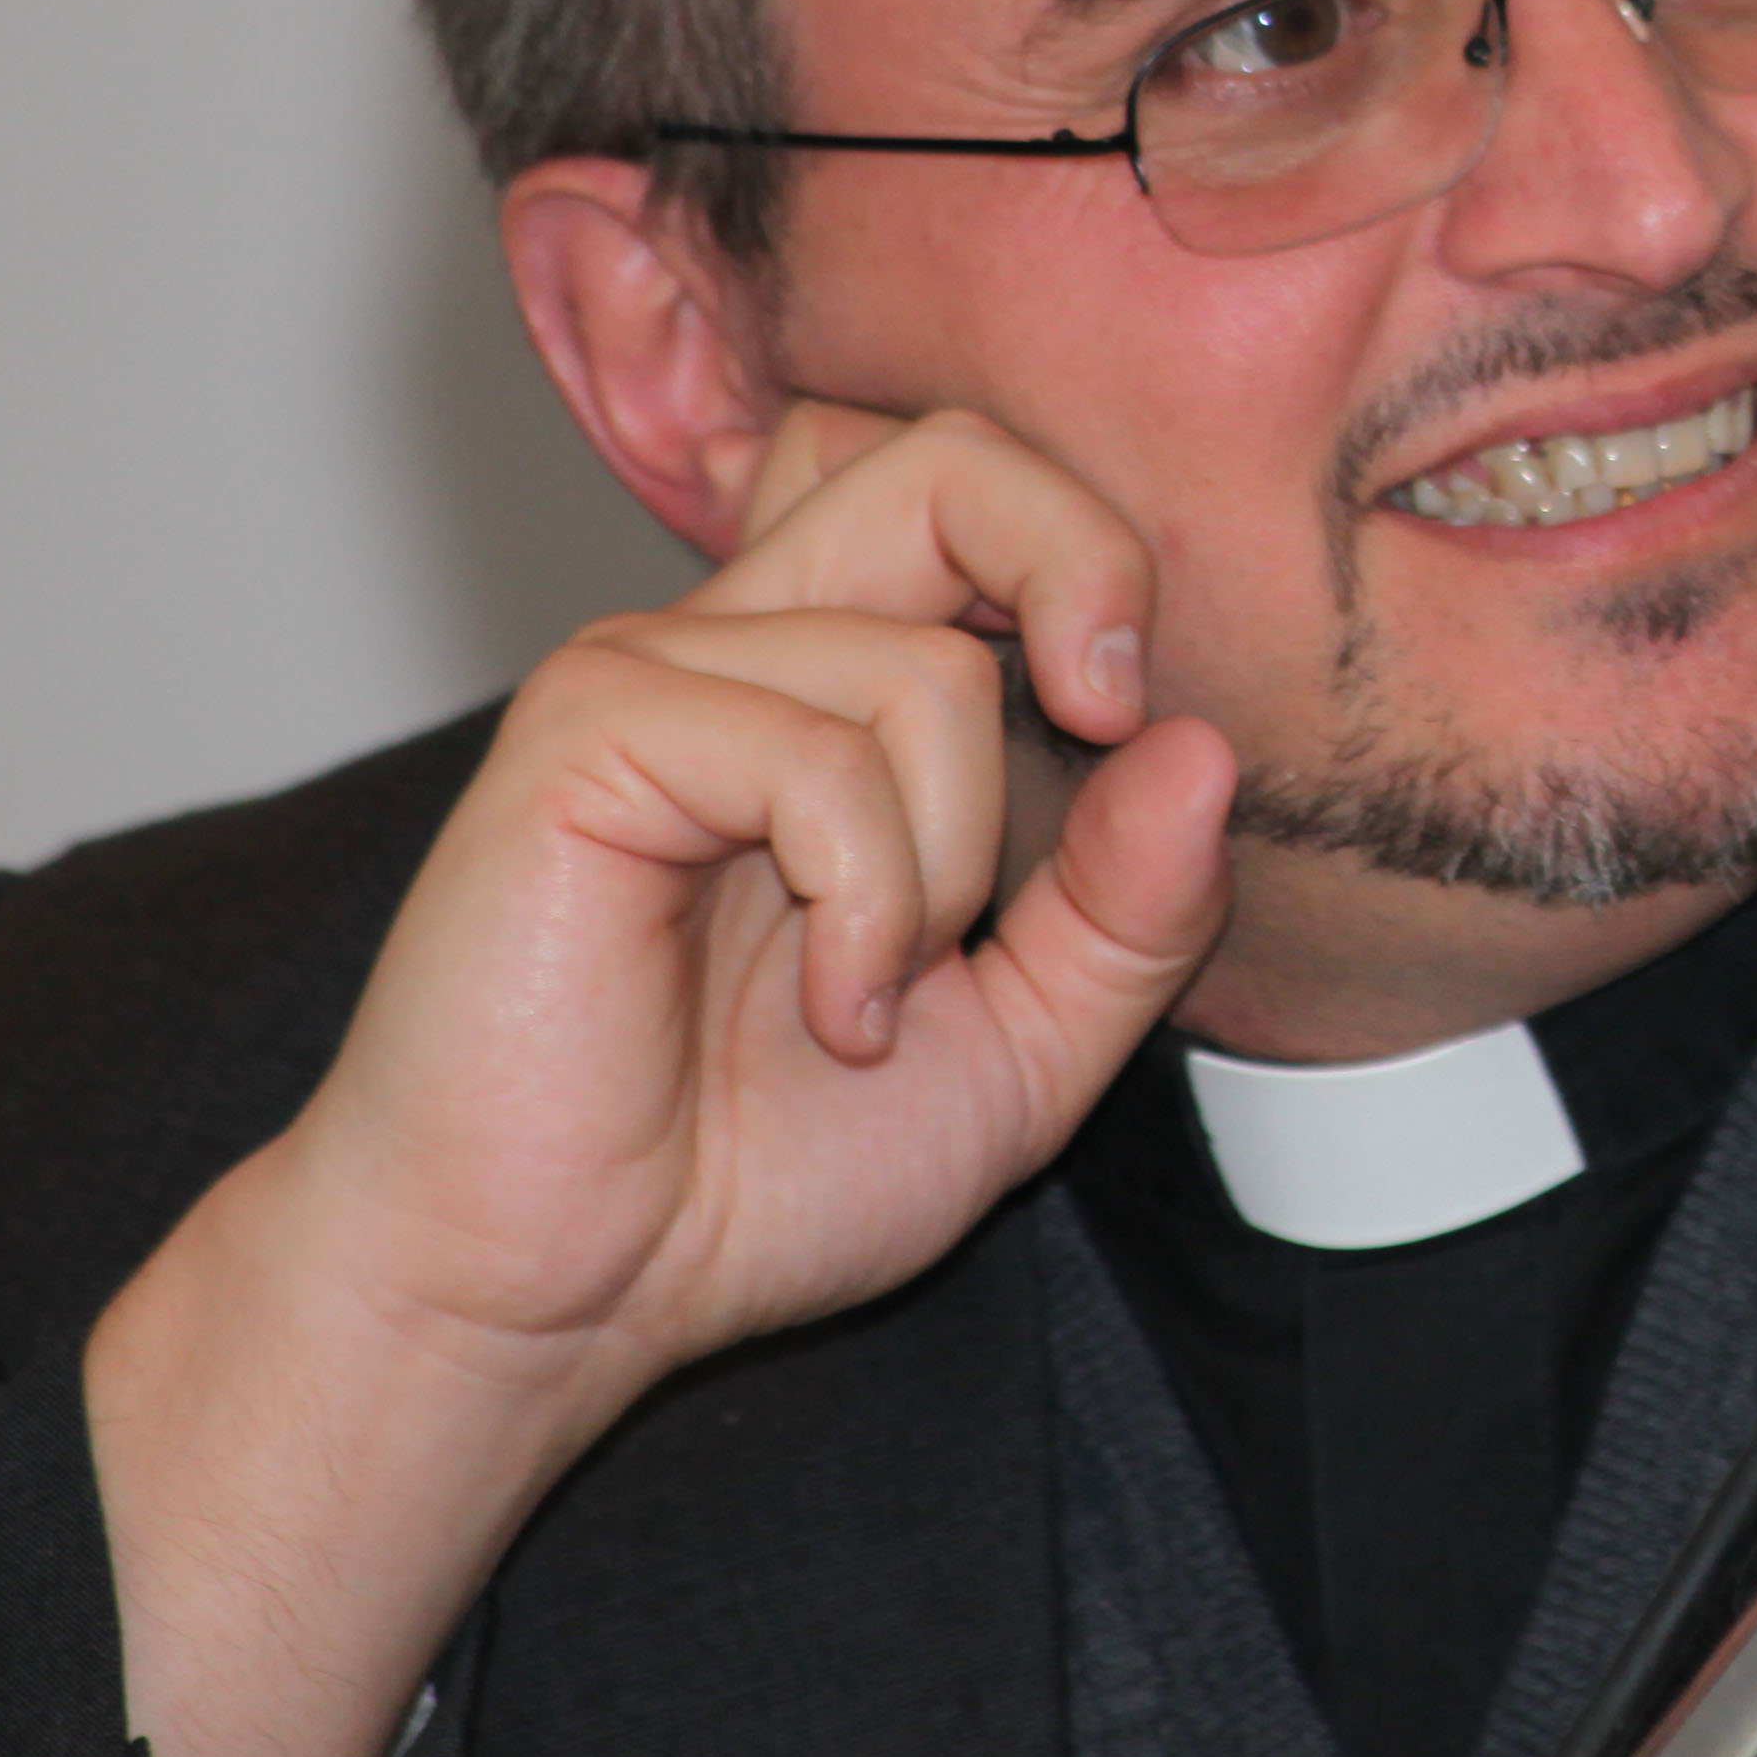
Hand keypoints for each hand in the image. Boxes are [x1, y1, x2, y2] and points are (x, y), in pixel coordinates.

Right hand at [87, 403, 1235, 1756]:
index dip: (1081, 551)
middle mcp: (737, 648)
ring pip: (920, 667)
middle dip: (1081, 565)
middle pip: (938, 459)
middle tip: (1102, 716)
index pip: (958, 489)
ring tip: (863, 1005)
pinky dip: (869, 906)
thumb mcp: (1021, 1054)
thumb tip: (1204, 750)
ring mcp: (649, 680)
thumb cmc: (744, 1177)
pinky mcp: (583, 739)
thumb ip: (1128, 913)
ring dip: (947, 872)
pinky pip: (815, 756)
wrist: (552, 1297)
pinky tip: (827, 1012)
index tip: (1127, 715)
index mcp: (824, 687)